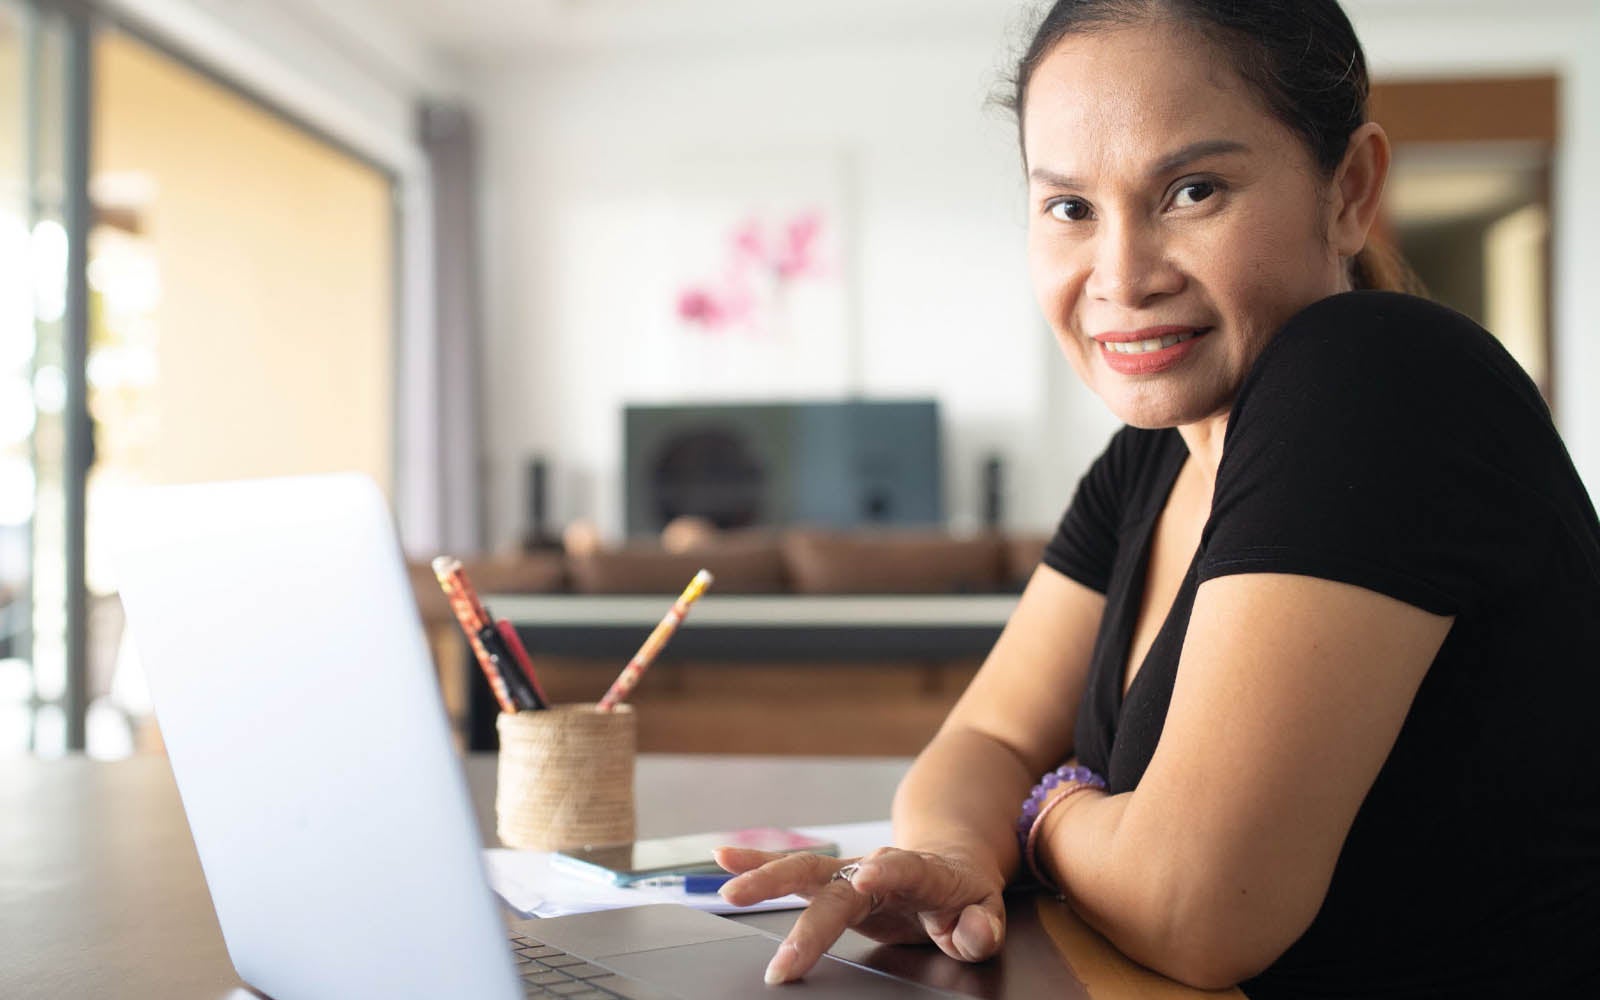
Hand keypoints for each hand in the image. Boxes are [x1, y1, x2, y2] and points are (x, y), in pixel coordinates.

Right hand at [714, 846, 1006, 984]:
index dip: (886, 871)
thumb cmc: (964, 892)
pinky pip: (791, 873)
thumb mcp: (987, 911)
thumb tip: (969, 933)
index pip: (904, 868)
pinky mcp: (830, 883)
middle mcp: (878, 868)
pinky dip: (756, 864)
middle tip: (785, 958)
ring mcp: (850, 873)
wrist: (947, 859)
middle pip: (839, 886)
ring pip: (806, 872)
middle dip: (809, 921)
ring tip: (729, 891)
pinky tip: (722, 859)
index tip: (862, 878)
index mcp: (921, 872)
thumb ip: (981, 926)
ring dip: (767, 881)